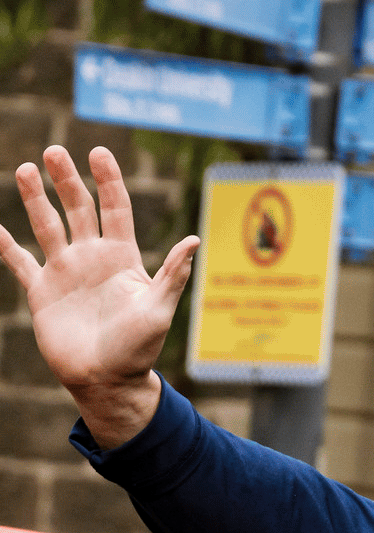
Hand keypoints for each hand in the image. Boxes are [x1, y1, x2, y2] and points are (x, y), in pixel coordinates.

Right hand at [0, 146, 198, 448]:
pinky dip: (5, 245)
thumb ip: (173, 275)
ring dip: (36, 199)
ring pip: (47, 225)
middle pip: (79, 209)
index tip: (99, 152)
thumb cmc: (139, 349)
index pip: (115, 209)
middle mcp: (93, 258)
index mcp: (123, 258)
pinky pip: (18, 261)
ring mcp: (66, 272)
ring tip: (27, 169)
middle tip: (54, 151)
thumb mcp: (159, 310)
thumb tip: (194, 242)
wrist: (107, 381)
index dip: (108, 180)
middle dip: (67, 180)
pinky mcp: (42, 291)